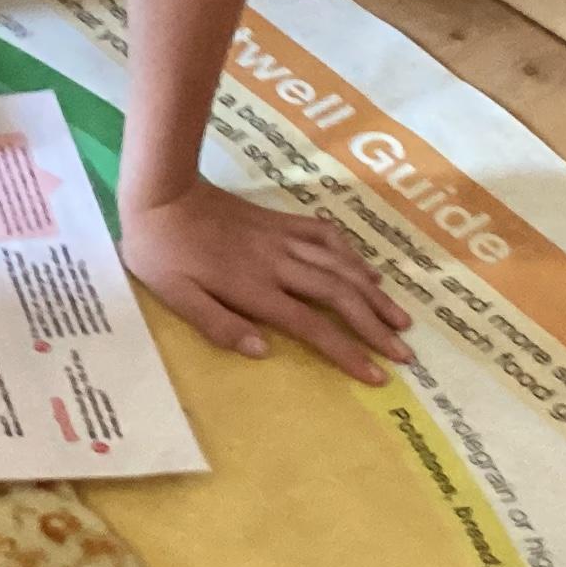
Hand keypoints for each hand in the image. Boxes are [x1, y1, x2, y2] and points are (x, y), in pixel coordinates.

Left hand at [121, 179, 413, 382]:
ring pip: (341, 266)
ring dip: (375, 293)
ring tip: (402, 318)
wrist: (161, 191)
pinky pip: (326, 235)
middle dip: (376, 327)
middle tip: (405, 353)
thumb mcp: (174, 296)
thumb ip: (217, 325)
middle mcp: (278, 263)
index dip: (347, 351)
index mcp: (253, 288)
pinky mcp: (280, 220)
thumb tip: (262, 352)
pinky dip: (352, 254)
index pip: (311, 326)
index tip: (376, 375)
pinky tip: (367, 270)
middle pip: (339, 296)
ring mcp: (283, 238)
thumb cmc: (160, 251)